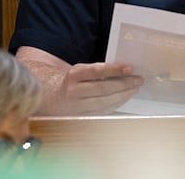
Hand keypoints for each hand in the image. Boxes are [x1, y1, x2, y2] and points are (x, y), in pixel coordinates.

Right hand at [16, 46, 142, 114]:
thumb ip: (95, 71)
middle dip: (124, 84)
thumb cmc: (67, 80)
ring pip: (104, 102)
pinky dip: (114, 105)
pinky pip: (101, 112)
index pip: (98, 71)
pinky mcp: (79, 117)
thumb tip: (122, 69)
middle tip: (139, 80)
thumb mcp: (78, 70)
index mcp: (73, 75)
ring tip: (135, 89)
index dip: (115, 69)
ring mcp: (76, 106)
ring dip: (123, 96)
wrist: (45, 96)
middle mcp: (74, 91)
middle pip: (104, 89)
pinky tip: (124, 99)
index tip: (130, 67)